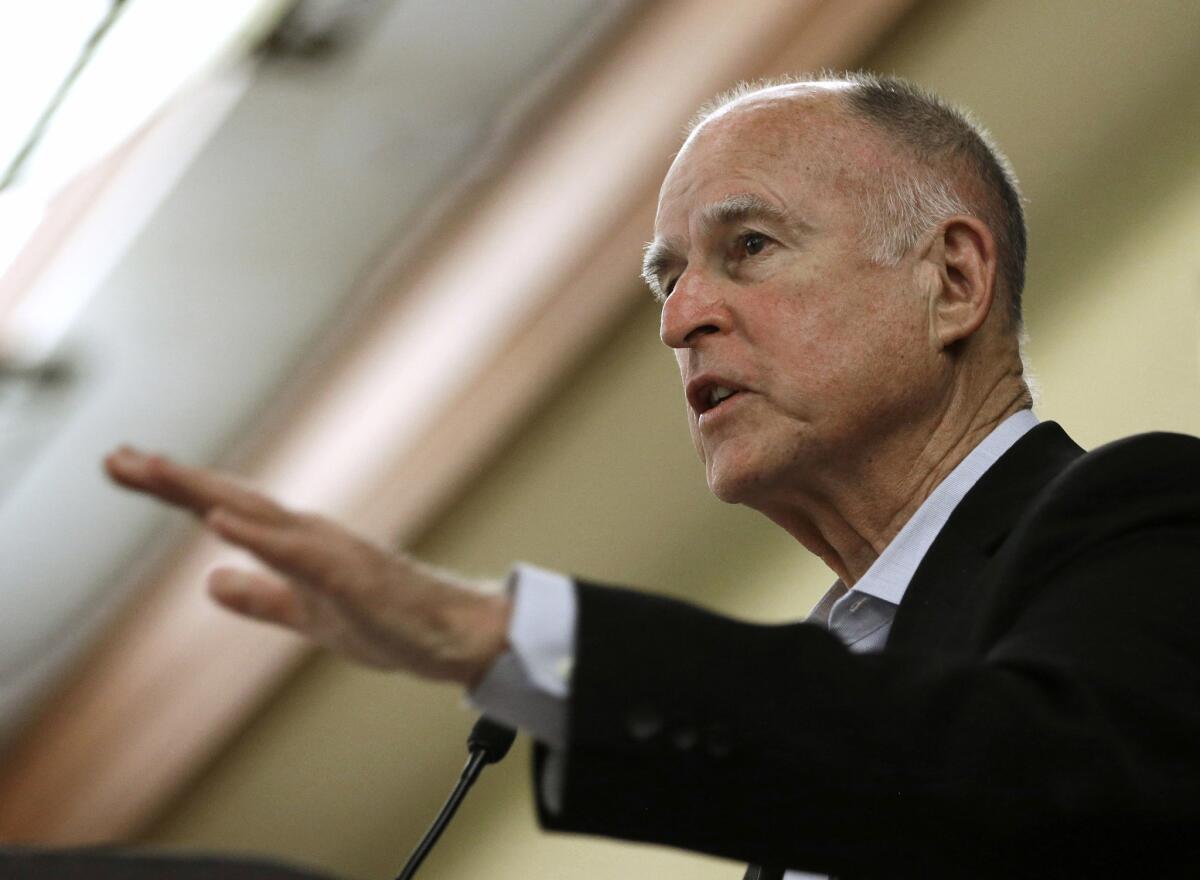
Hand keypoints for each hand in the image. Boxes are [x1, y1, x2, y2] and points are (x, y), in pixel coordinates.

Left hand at [103, 447, 510, 686]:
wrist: (448, 635)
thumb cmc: (386, 620)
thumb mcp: (304, 614)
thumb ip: (259, 596)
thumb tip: (209, 580)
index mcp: (293, 544)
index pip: (222, 510)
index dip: (174, 489)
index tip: (126, 467)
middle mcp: (306, 535)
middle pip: (229, 499)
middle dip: (171, 480)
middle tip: (115, 458)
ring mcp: (327, 551)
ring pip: (256, 515)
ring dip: (204, 493)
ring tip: (156, 472)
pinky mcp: (347, 576)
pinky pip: (295, 555)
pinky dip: (256, 537)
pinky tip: (218, 525)